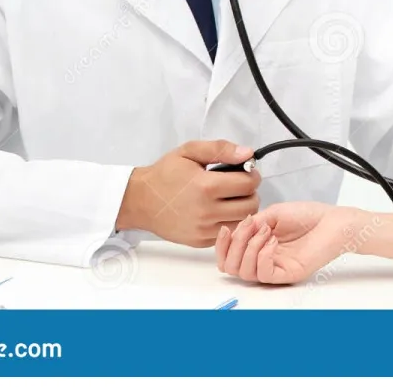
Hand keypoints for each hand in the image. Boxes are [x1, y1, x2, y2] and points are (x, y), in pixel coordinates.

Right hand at [115, 140, 260, 246]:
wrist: (140, 200)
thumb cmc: (165, 174)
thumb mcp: (190, 151)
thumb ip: (221, 149)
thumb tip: (248, 154)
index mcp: (207, 186)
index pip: (249, 183)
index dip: (252, 175)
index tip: (245, 172)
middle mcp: (207, 211)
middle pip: (251, 205)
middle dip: (250, 193)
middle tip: (239, 186)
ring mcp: (203, 230)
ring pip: (242, 222)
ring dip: (243, 209)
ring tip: (231, 199)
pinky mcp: (200, 242)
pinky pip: (227, 233)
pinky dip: (229, 222)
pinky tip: (220, 211)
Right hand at [215, 201, 363, 283]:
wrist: (333, 221)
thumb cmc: (308, 216)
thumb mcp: (272, 214)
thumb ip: (251, 224)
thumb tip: (233, 231)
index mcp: (257, 246)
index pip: (229, 257)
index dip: (221, 246)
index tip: (226, 229)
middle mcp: (263, 260)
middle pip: (231, 268)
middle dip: (233, 246)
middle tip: (248, 228)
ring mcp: (275, 268)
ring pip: (245, 273)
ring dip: (249, 248)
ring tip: (266, 231)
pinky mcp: (288, 274)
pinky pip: (264, 274)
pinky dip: (262, 256)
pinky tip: (272, 241)